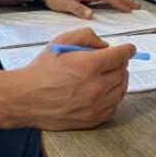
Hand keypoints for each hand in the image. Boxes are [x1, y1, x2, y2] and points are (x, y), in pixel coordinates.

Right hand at [16, 28, 134, 129]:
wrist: (26, 98)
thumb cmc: (41, 71)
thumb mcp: (61, 42)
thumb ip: (86, 37)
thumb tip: (105, 45)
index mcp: (90, 66)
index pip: (121, 55)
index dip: (127, 49)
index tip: (129, 49)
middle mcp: (96, 87)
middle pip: (123, 72)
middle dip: (121, 64)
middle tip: (114, 61)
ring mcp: (96, 106)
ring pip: (121, 90)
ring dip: (119, 80)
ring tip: (109, 75)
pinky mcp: (92, 119)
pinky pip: (113, 107)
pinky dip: (113, 98)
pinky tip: (103, 92)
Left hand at [39, 0, 139, 18]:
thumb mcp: (65, 3)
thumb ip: (78, 9)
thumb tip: (91, 15)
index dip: (119, 3)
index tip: (129, 9)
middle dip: (125, 0)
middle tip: (137, 6)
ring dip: (121, 0)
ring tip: (131, 6)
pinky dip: (113, 1)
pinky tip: (116, 6)